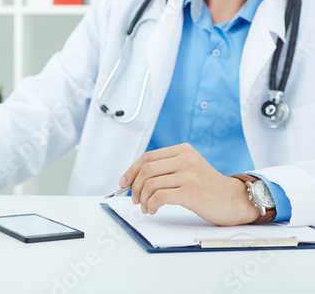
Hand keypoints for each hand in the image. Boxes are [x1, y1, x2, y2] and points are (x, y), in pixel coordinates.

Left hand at [119, 143, 259, 225]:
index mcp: (183, 150)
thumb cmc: (209, 187)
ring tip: (146, 207)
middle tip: (135, 199)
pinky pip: (159, 197)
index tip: (123, 182)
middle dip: (135, 187)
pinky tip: (153, 209)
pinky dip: (151, 205)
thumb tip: (136, 179)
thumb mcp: (189, 168)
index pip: (148, 157)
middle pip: (146, 169)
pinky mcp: (191, 192)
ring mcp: (189, 174)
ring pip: (150, 183)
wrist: (235, 200)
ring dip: (142, 198)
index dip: (131, 170)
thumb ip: (167, 168)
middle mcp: (186, 159)